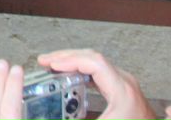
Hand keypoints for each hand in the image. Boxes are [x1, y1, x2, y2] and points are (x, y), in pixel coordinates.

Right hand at [36, 50, 154, 119]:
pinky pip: (99, 71)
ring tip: (53, 65)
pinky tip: (70, 75)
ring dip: (73, 61)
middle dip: (66, 56)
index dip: (70, 60)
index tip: (52, 65)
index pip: (93, 62)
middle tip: (45, 61)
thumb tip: (57, 116)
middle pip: (92, 57)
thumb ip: (77, 119)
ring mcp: (125, 84)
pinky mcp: (123, 90)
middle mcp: (125, 83)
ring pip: (96, 62)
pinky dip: (81, 69)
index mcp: (122, 90)